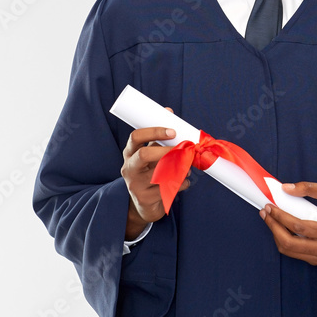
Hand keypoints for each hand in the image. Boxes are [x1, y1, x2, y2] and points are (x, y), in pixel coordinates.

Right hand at [120, 113, 188, 239]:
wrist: (143, 204)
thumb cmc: (149, 173)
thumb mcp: (150, 154)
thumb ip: (158, 137)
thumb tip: (168, 111)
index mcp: (130, 153)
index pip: (135, 137)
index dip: (154, 131)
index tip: (172, 131)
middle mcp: (129, 167)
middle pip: (144, 154)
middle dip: (167, 150)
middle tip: (184, 149)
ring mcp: (135, 184)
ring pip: (161, 172)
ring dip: (180, 168)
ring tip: (188, 166)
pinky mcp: (145, 199)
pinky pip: (170, 187)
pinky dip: (182, 183)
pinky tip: (183, 181)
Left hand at [259, 182, 316, 265]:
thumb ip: (309, 188)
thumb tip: (285, 188)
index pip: (299, 227)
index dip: (281, 217)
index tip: (270, 206)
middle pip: (290, 243)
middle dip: (273, 227)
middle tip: (265, 213)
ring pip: (289, 251)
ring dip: (276, 234)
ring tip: (270, 219)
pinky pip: (295, 253)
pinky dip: (284, 241)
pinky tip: (280, 228)